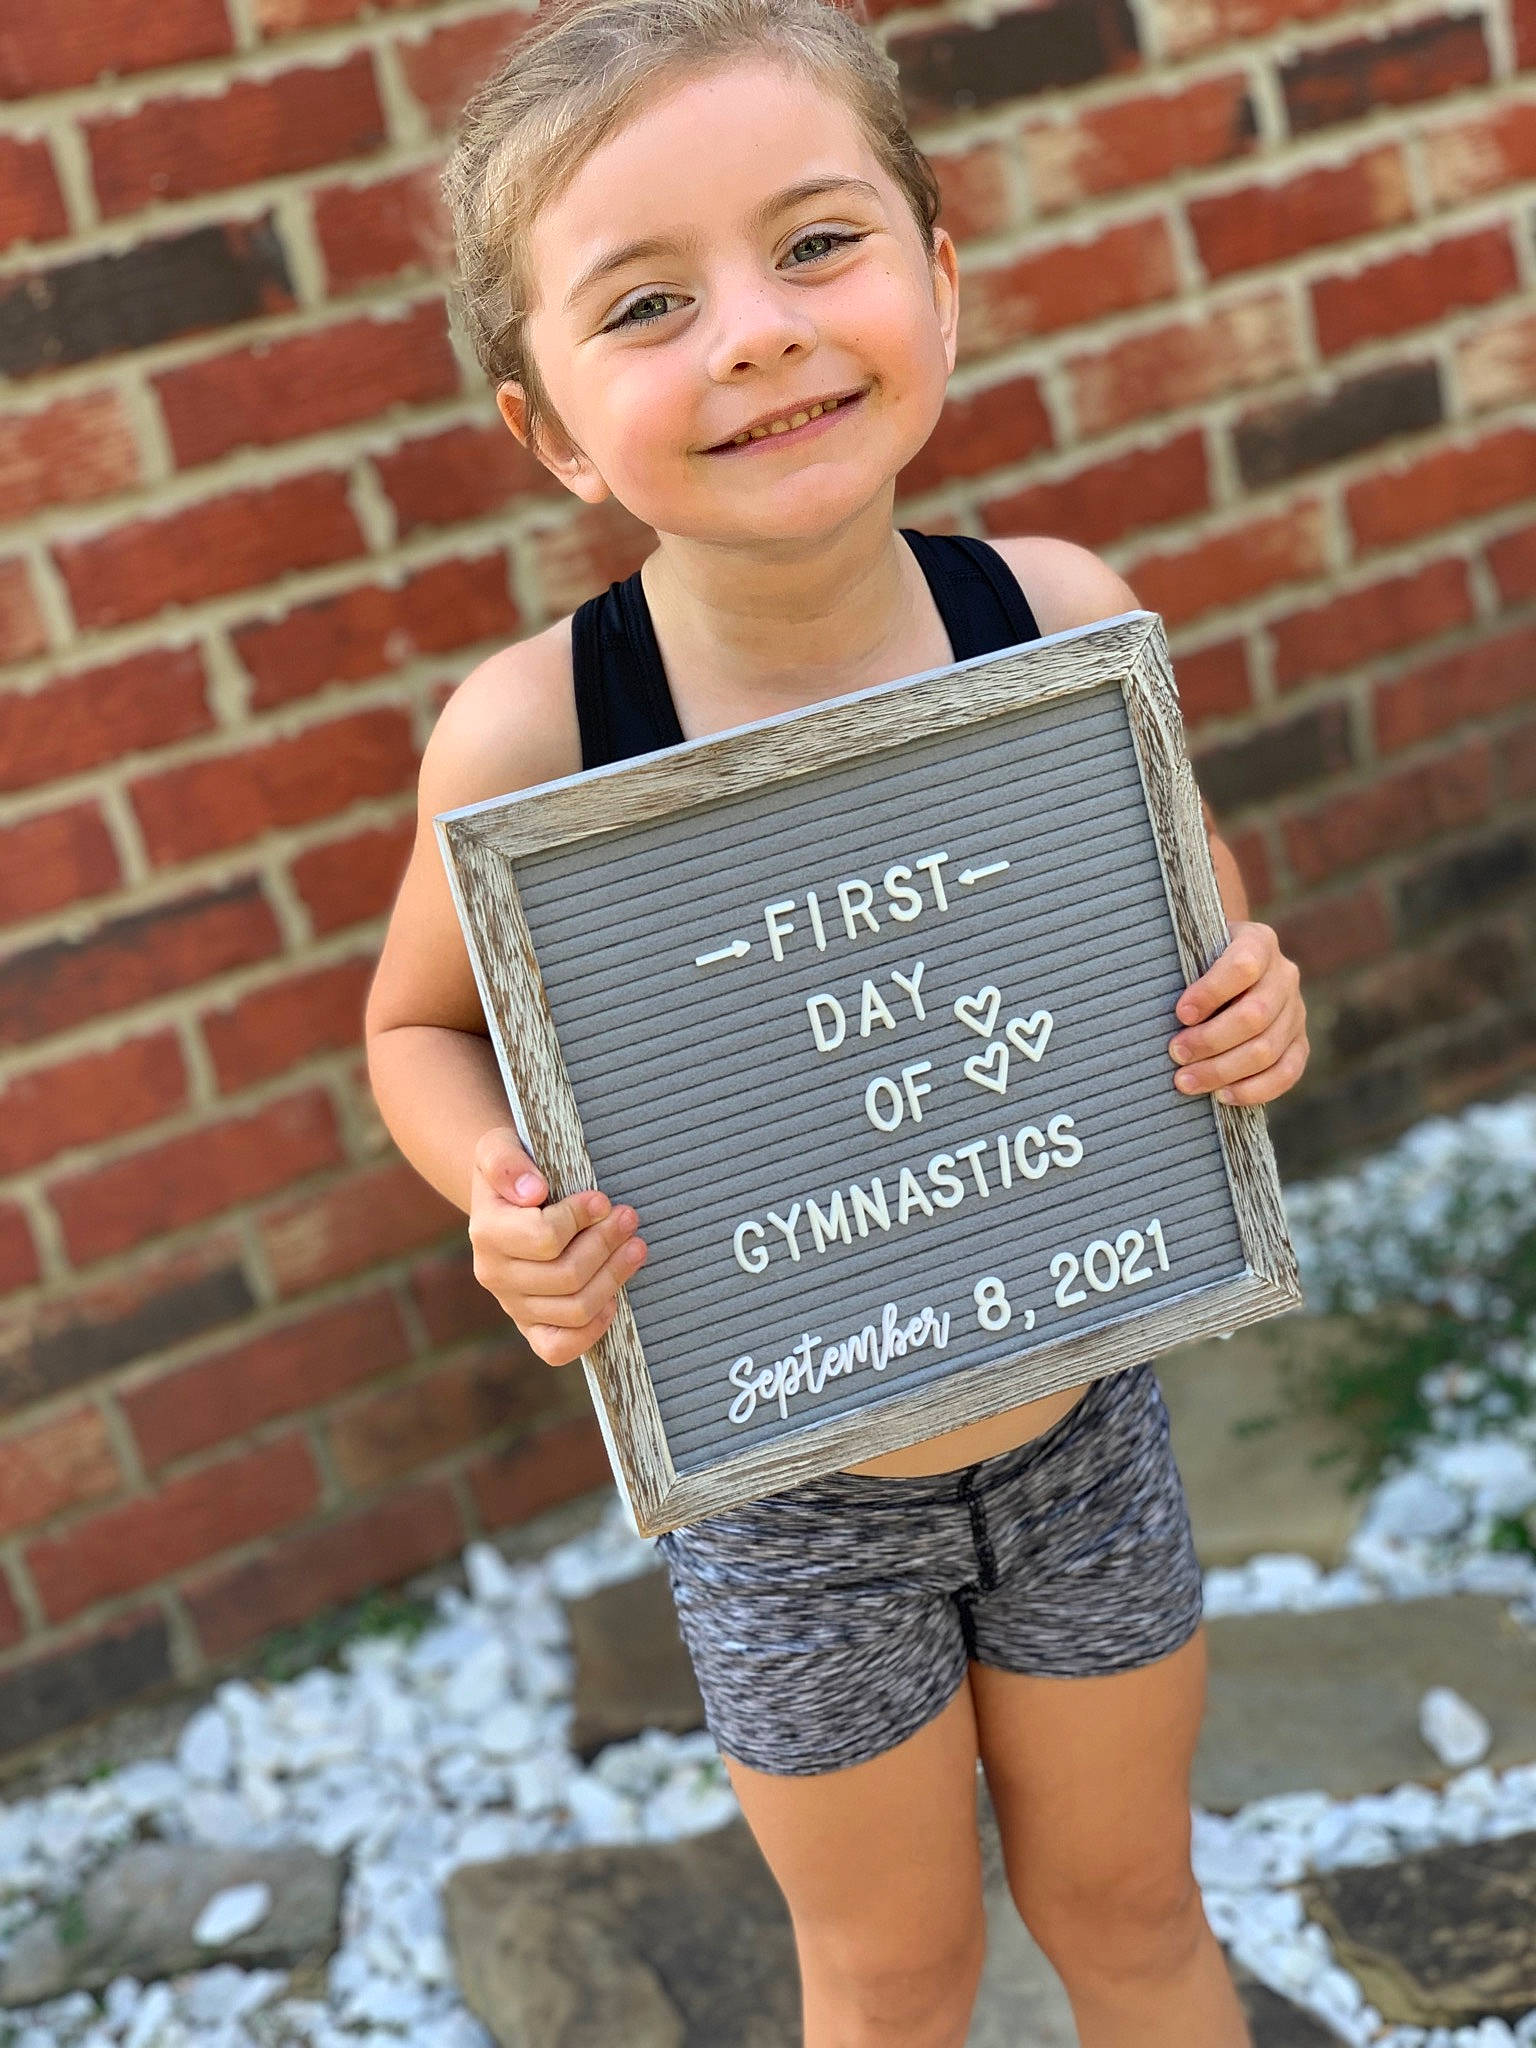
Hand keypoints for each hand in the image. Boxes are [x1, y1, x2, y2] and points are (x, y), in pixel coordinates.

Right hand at [467, 1126, 647, 1365]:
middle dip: (607, 1244)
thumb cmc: (514, 1171)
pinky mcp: (530, 1328)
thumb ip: (506, 1161)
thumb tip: (532, 1191)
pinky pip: (558, 1349)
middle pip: (566, 1276)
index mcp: (486, 1232)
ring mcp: (513, 1305)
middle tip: (629, 1218)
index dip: (581, 1218)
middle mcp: (494, 1275)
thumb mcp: (500, 1147)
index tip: (602, 1199)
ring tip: (635, 1248)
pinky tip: (613, 1299)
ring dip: (613, 1278)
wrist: (507, 1199)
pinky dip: (592, 1329)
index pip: (545, 1237)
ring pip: (574, 1310)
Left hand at [1167, 920, 1307, 1105]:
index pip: (1243, 967)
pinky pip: (1286, 1073)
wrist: (1228, 972)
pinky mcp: (1299, 1042)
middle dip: (1210, 1041)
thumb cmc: (1198, 964)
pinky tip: (1222, 1095)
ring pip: (1266, 1050)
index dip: (1211, 992)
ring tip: (1186, 1081)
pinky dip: (1253, 1089)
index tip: (1180, 1013)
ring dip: (1222, 1071)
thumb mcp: (1192, 953)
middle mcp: (1284, 975)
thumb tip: (1163, 1015)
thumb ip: (1184, 972)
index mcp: (1258, 942)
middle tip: (1176, 1054)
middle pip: (1254, 1016)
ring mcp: (1296, 1011)